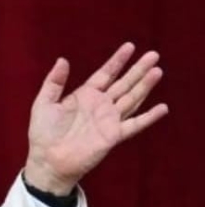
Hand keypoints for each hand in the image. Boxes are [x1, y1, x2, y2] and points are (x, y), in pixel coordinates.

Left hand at [24, 42, 168, 193]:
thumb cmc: (43, 134)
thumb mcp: (44, 103)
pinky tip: (162, 108)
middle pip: (124, 83)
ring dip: (145, 86)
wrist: (47, 161)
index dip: (117, 60)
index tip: (130, 46)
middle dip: (138, 69)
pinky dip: (149, 117)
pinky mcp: (113, 136)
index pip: (105, 74)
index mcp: (85, 95)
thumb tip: (62, 59)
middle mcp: (100, 106)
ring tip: (157, 71)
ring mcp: (108, 120)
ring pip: (132, 99)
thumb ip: (53, 82)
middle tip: (153, 54)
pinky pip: (134, 125)